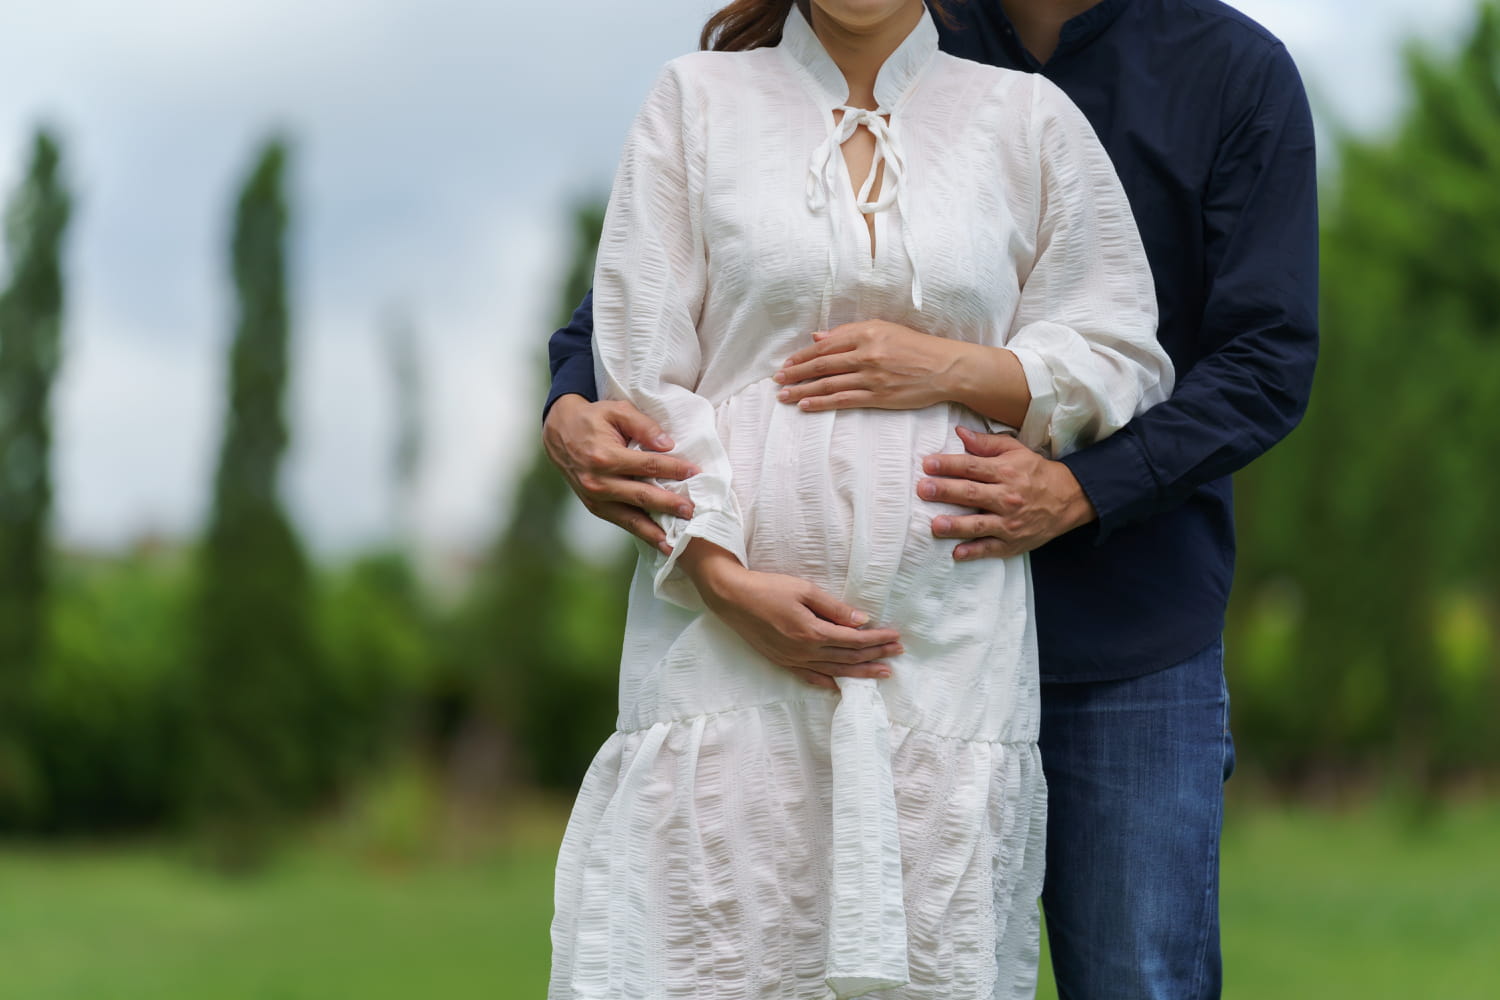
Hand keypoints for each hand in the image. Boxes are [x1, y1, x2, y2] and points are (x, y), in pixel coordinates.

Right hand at [542, 394, 699, 553]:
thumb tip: (668, 445)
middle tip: (692, 511)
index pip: (647, 465)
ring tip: (676, 544)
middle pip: (642, 496)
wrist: (559, 433)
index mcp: (604, 456)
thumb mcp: (616, 411)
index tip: (695, 472)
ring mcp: (594, 498)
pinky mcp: (594, 507)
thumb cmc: (592, 419)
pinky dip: (640, 532)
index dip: (673, 469)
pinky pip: (621, 522)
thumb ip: (643, 426)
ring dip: (655, 532)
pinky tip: (657, 540)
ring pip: (630, 519)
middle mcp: (598, 481)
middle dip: (669, 505)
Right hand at [680, 541, 903, 690]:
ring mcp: (792, 660)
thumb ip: (834, 608)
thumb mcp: (804, 589)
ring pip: (834, 671)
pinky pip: (810, 678)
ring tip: (882, 673)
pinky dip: (829, 683)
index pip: (854, 640)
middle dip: (876, 656)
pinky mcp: (782, 662)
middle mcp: (804, 652)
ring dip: (861, 672)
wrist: (731, 598)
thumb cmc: (767, 588)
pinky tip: (841, 687)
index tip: (895, 636)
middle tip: (898, 653)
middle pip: (848, 658)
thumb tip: (862, 621)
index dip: (877, 639)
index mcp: (812, 633)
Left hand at [773, 320, 967, 411]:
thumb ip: (849, 333)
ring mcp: (872, 377)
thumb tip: (817, 337)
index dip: (802, 356)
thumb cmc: (915, 346)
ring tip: (785, 396)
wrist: (945, 367)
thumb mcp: (883, 329)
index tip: (786, 364)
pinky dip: (822, 403)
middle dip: (796, 374)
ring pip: (829, 384)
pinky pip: (844, 400)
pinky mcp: (879, 397)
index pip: (825, 346)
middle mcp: (867, 354)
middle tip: (777, 381)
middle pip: (822, 365)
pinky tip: (806, 405)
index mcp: (867, 333)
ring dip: (803, 391)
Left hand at [918, 427, 1096, 558]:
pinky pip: (991, 548)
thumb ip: (986, 443)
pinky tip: (957, 553)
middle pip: (972, 493)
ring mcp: (1010, 522)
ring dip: (956, 525)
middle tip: (924, 489)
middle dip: (946, 491)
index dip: (949, 465)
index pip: (972, 467)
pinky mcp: (1013, 543)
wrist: (1069, 498)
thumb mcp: (1016, 451)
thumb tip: (960, 432)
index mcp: (1006, 472)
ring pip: (979, 524)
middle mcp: (1007, 497)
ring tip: (935, 525)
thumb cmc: (1035, 472)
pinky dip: (974, 552)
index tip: (927, 464)